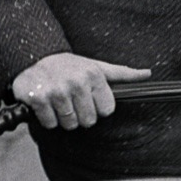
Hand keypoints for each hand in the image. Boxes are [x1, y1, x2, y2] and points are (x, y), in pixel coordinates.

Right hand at [12, 53, 151, 129]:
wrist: (33, 56)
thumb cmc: (67, 65)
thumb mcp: (96, 66)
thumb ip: (122, 73)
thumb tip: (147, 73)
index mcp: (93, 75)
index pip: (107, 110)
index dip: (97, 107)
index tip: (87, 97)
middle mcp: (76, 82)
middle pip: (88, 121)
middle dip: (79, 114)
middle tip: (71, 100)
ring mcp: (57, 91)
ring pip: (69, 124)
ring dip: (62, 117)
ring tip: (58, 101)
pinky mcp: (38, 98)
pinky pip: (50, 124)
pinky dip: (46, 118)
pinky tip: (46, 103)